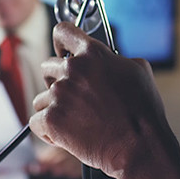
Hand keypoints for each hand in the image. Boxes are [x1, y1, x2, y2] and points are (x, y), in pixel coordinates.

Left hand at [30, 22, 171, 178]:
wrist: (138, 145)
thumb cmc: (143, 112)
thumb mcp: (139, 71)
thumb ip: (117, 59)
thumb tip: (111, 61)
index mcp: (93, 54)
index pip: (63, 32)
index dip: (61, 43)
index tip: (62, 52)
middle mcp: (72, 69)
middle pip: (47, 67)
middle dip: (58, 82)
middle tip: (76, 99)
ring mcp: (59, 94)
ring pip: (41, 98)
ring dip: (54, 109)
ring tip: (76, 122)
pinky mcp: (51, 119)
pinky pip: (36, 121)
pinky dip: (48, 130)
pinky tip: (67, 136)